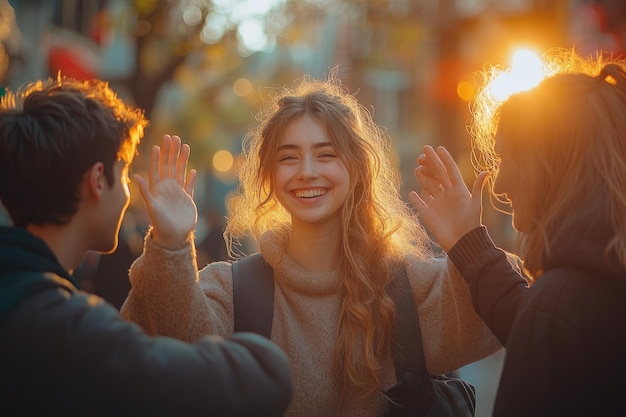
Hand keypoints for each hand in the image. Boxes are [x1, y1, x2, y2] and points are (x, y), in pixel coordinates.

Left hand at [135, 134, 197, 248]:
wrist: (173, 237)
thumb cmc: (160, 224)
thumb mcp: (151, 207)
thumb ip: (145, 191)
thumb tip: (136, 175)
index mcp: (158, 188)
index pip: (157, 168)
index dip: (158, 157)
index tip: (159, 144)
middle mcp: (167, 188)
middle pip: (169, 166)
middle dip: (171, 152)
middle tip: (173, 137)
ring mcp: (178, 193)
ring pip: (180, 172)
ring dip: (182, 159)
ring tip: (185, 146)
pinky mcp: (188, 200)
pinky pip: (189, 186)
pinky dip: (191, 178)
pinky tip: (193, 170)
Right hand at [408, 145, 486, 251]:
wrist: (462, 242)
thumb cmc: (471, 224)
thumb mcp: (475, 205)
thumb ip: (477, 188)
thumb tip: (486, 171)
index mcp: (458, 190)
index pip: (450, 171)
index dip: (445, 159)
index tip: (439, 148)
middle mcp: (446, 194)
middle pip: (436, 175)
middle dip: (430, 162)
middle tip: (423, 151)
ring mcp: (436, 203)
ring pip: (428, 186)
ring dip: (423, 177)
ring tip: (418, 168)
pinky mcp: (428, 214)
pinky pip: (420, 203)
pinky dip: (415, 199)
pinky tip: (412, 193)